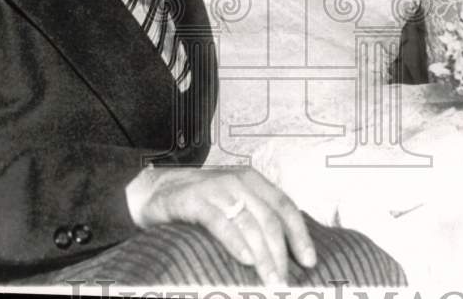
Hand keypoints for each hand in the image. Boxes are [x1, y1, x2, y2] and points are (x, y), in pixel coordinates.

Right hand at [125, 166, 315, 284]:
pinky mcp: (194, 200)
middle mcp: (238, 181)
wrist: (153, 192)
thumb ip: (255, 218)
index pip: (285, 207)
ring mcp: (216, 189)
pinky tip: (245, 260)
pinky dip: (236, 242)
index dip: (300, 235)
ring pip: (250, 224)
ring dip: (263, 257)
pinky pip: (221, 222)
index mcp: (253, 181)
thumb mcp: (232, 203)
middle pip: (269, 220)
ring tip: (270, 281)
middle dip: (281, 254)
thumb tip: (285, 253)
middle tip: (285, 283)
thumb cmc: (199, 203)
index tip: (309, 261)